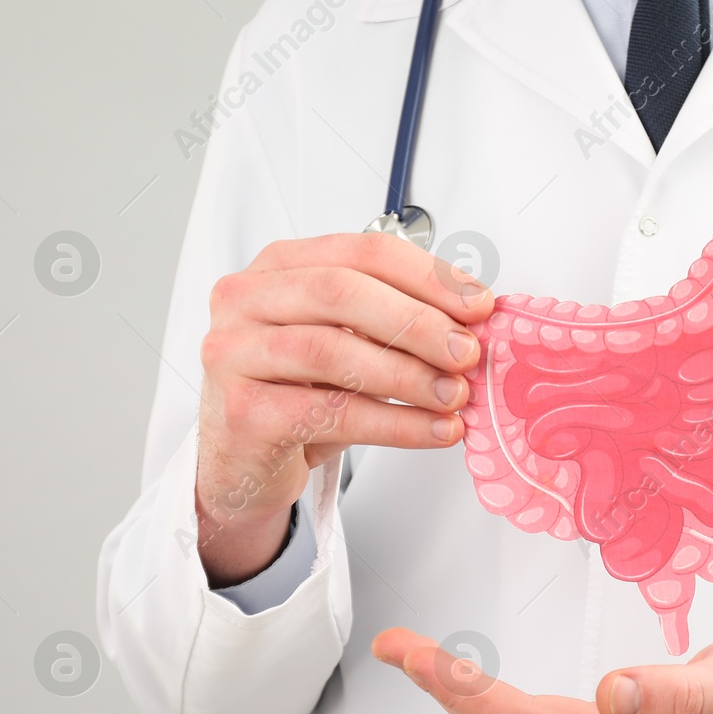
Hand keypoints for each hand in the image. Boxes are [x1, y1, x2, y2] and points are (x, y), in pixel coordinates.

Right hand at [195, 233, 492, 584]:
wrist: (245, 461)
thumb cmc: (299, 392)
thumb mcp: (348, 343)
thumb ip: (395, 323)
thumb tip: (472, 325)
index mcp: (280, 266)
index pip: (362, 252)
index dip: (428, 277)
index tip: (478, 306)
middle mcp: (247, 300)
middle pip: (341, 293)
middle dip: (417, 322)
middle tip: (467, 353)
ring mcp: (234, 354)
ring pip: (332, 352)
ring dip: (408, 375)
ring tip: (455, 396)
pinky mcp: (242, 412)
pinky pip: (329, 413)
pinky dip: (394, 424)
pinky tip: (434, 430)